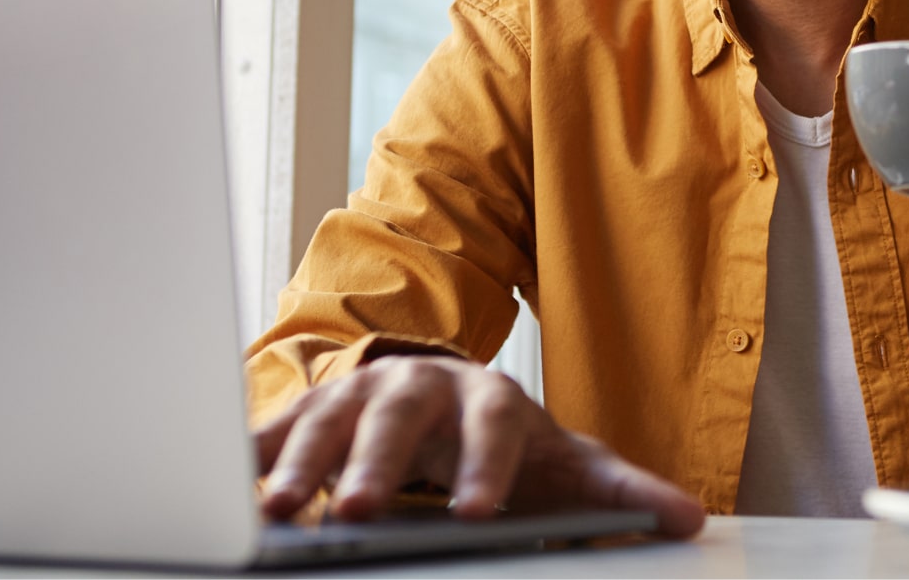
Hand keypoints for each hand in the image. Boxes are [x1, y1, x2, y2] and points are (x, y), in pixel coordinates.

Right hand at [253, 354, 704, 536]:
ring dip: (299, 462)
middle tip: (356, 511)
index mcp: (486, 399)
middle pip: (395, 417)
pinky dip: (246, 453)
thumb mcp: (567, 464)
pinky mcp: (311, 411)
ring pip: (326, 420)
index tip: (474, 512)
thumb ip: (623, 494)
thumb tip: (689, 520)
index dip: (482, 467)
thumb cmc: (506, 441)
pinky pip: (272, 429)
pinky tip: (219, 483)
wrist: (447, 396)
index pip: (490, 427)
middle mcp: (418, 388)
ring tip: (273, 509)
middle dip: (373, 462)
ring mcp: (359, 394)